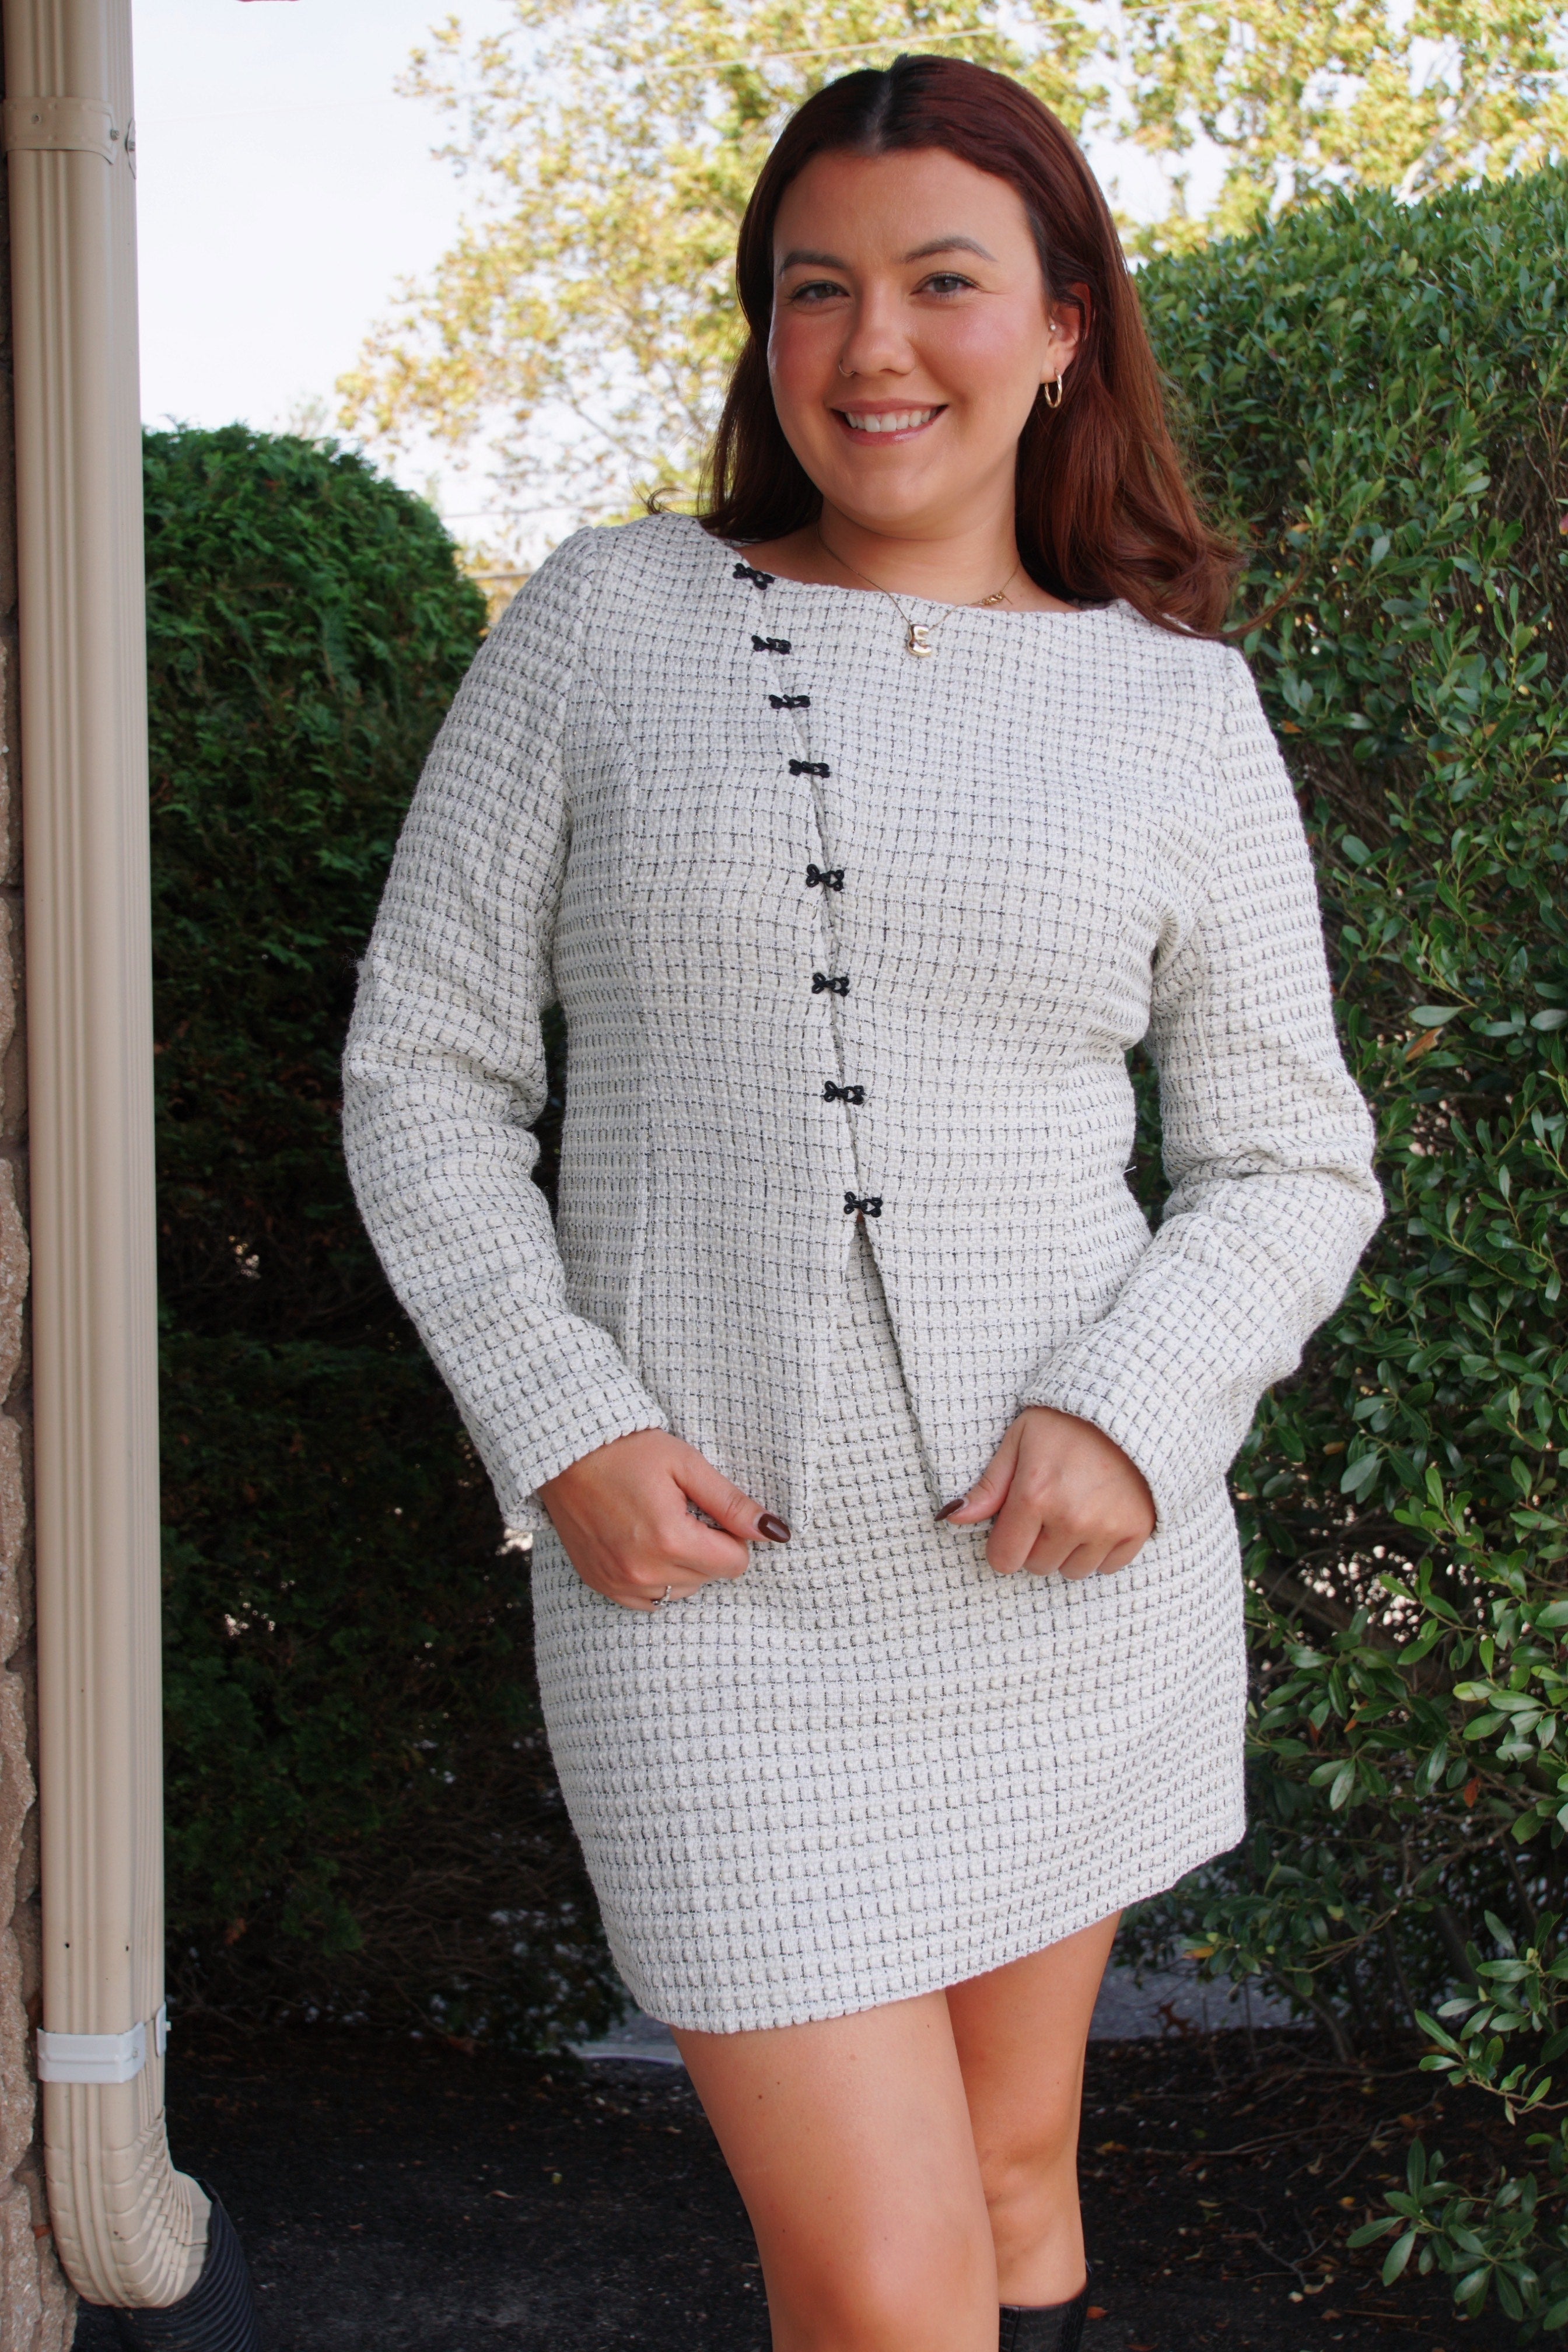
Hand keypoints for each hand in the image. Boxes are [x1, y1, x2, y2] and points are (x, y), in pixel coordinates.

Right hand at [538, 1429, 789, 1610]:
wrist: (564, 1451)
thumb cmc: (628, 1450)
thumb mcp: (687, 1465)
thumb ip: (732, 1503)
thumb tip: (776, 1532)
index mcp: (669, 1540)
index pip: (734, 1563)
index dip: (731, 1536)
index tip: (708, 1510)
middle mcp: (642, 1571)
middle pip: (709, 1579)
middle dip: (707, 1548)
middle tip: (680, 1511)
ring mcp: (618, 1583)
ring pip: (681, 1593)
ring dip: (682, 1566)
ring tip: (659, 1525)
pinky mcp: (600, 1585)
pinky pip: (648, 1601)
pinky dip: (655, 1578)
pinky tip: (643, 1545)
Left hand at [939, 1407, 1153, 1578]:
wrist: (1128, 1405)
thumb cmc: (1066, 1421)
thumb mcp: (1018, 1441)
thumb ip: (989, 1486)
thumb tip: (953, 1518)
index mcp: (1035, 1496)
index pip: (1004, 1558)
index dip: (1003, 1545)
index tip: (1012, 1526)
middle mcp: (1071, 1519)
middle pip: (1037, 1566)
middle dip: (1035, 1545)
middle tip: (1047, 1511)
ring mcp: (1107, 1527)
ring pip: (1072, 1571)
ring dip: (1067, 1551)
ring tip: (1074, 1513)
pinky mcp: (1136, 1530)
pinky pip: (1108, 1568)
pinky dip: (1101, 1551)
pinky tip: (1100, 1518)